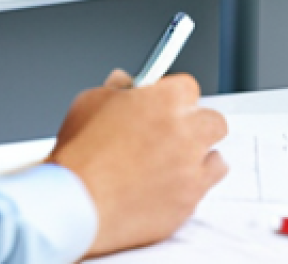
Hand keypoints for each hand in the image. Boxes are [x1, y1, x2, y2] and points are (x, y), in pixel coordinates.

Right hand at [48, 74, 227, 257]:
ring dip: (198, 157)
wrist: (72, 205)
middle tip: (171, 137)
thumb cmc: (79, 155)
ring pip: (215, 155)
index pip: (189, 88)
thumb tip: (125, 82)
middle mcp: (186, 129)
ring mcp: (191, 166)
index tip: (164, 108)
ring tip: (171, 165)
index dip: (174, 99)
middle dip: (194, 126)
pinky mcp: (189, 199)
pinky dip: (194, 185)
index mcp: (167, 99)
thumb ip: (116, 87)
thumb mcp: (90, 101)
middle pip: (211, 120)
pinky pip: (207, 185)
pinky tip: (171, 186)